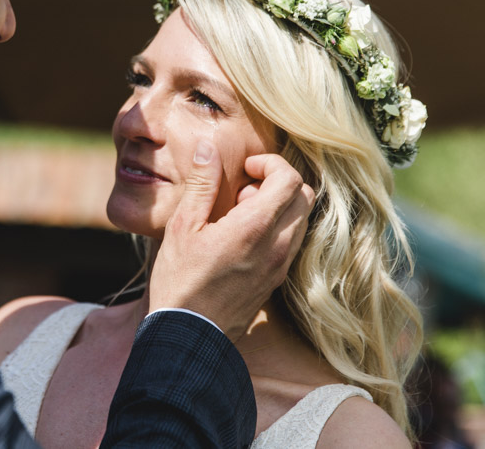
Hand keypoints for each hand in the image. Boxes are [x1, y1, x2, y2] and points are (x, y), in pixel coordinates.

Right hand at [147, 140, 312, 339]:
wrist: (189, 335)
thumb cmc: (180, 281)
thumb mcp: (182, 226)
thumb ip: (201, 184)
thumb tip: (208, 149)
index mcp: (255, 228)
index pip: (290, 179)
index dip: (271, 164)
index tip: (245, 169)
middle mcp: (277, 246)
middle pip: (304, 196)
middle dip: (279, 182)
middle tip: (244, 188)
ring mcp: (280, 266)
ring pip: (302, 220)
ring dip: (280, 206)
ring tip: (242, 212)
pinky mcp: (277, 280)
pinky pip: (293, 242)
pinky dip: (278, 228)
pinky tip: (244, 236)